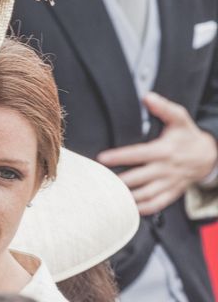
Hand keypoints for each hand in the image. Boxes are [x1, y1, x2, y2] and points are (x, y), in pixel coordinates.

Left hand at [97, 92, 217, 215]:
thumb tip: (147, 97)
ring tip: (108, 196)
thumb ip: (163, 107)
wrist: (209, 156)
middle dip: (118, 181)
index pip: (138, 155)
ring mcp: (169, 183)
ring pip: (146, 195)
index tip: (102, 159)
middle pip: (138, 178)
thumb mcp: (179, 118)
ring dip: (127, 197)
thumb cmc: (188, 135)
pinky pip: (156, 205)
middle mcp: (165, 169)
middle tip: (98, 182)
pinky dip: (142, 209)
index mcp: (164, 150)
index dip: (119, 157)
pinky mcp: (171, 193)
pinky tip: (126, 208)